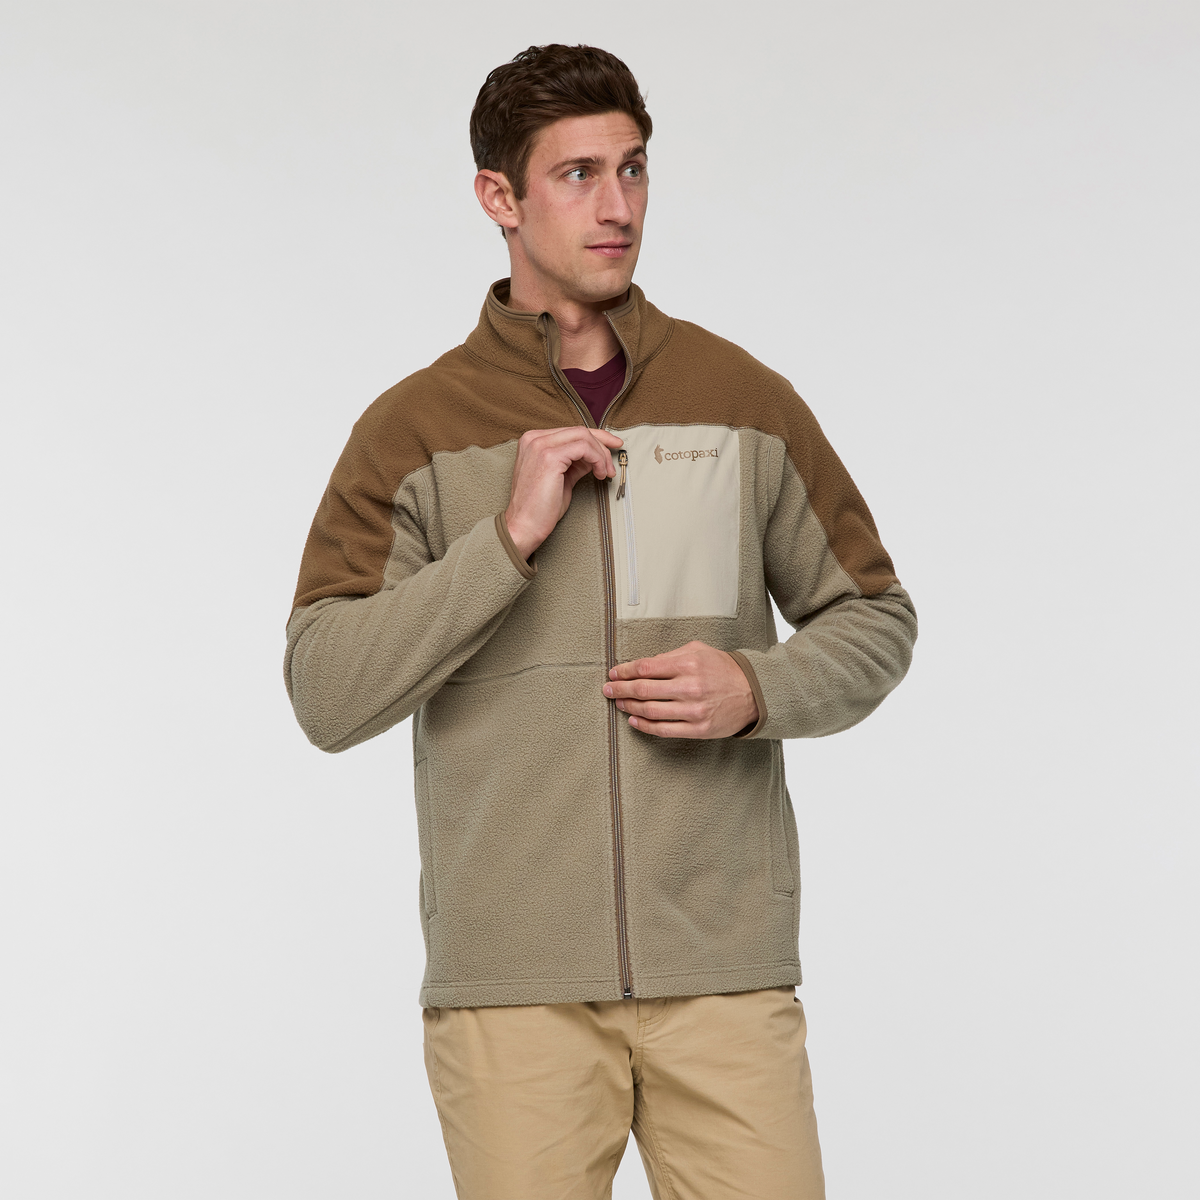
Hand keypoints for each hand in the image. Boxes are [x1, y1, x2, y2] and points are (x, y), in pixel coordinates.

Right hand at [504, 426, 624, 559]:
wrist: (524, 526)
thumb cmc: (539, 508)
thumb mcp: (561, 478)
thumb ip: (575, 463)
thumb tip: (595, 457)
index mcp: (533, 441)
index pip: (571, 431)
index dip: (596, 437)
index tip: (613, 446)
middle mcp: (534, 438)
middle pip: (579, 431)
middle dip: (602, 446)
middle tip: (610, 466)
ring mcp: (540, 445)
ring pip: (584, 437)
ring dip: (601, 455)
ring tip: (605, 473)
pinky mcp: (550, 456)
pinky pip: (584, 448)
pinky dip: (597, 459)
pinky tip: (599, 474)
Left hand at [602, 641, 758, 738]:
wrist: (754, 693)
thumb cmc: (724, 669)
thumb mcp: (699, 651)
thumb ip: (670, 656)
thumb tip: (644, 665)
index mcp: (688, 664)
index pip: (646, 667)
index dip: (625, 671)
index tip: (614, 673)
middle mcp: (690, 687)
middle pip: (643, 689)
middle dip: (620, 689)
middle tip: (607, 689)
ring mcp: (693, 710)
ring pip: (650, 711)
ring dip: (629, 706)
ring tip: (618, 703)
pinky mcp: (698, 729)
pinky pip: (663, 730)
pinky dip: (644, 726)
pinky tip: (633, 720)